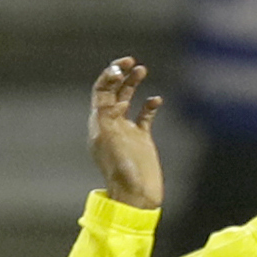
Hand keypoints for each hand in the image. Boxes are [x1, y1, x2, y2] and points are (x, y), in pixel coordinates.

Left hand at [87, 56, 164, 209]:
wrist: (137, 196)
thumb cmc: (122, 173)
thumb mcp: (110, 143)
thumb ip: (107, 121)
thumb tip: (107, 101)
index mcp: (99, 124)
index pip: (101, 92)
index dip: (109, 76)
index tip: (121, 66)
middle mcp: (111, 124)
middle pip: (112, 91)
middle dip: (120, 74)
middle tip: (131, 61)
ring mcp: (126, 131)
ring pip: (128, 100)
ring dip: (133, 84)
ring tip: (143, 69)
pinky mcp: (142, 139)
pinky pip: (145, 116)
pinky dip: (150, 105)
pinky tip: (157, 99)